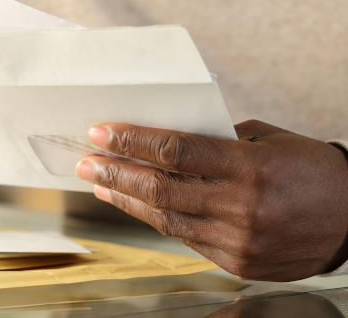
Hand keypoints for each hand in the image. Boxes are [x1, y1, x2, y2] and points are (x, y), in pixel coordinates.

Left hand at [76, 119, 347, 280]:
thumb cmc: (311, 170)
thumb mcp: (266, 140)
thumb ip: (215, 140)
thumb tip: (163, 138)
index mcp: (250, 167)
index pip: (174, 151)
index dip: (131, 141)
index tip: (100, 133)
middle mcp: (242, 207)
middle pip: (160, 188)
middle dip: (115, 172)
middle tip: (85, 162)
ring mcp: (239, 240)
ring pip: (166, 219)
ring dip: (126, 200)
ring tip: (100, 184)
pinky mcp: (238, 263)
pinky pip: (186, 239)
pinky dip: (158, 220)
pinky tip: (137, 206)